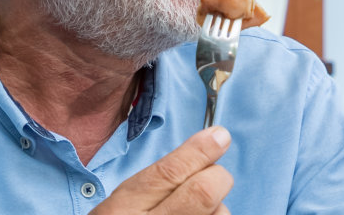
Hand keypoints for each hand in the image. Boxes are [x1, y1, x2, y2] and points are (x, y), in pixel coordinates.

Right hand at [90, 126, 234, 214]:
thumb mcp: (125, 202)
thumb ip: (161, 178)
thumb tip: (214, 142)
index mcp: (124, 211)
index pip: (170, 173)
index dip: (200, 151)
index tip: (219, 136)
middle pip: (204, 192)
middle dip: (217, 177)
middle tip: (212, 178)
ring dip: (217, 211)